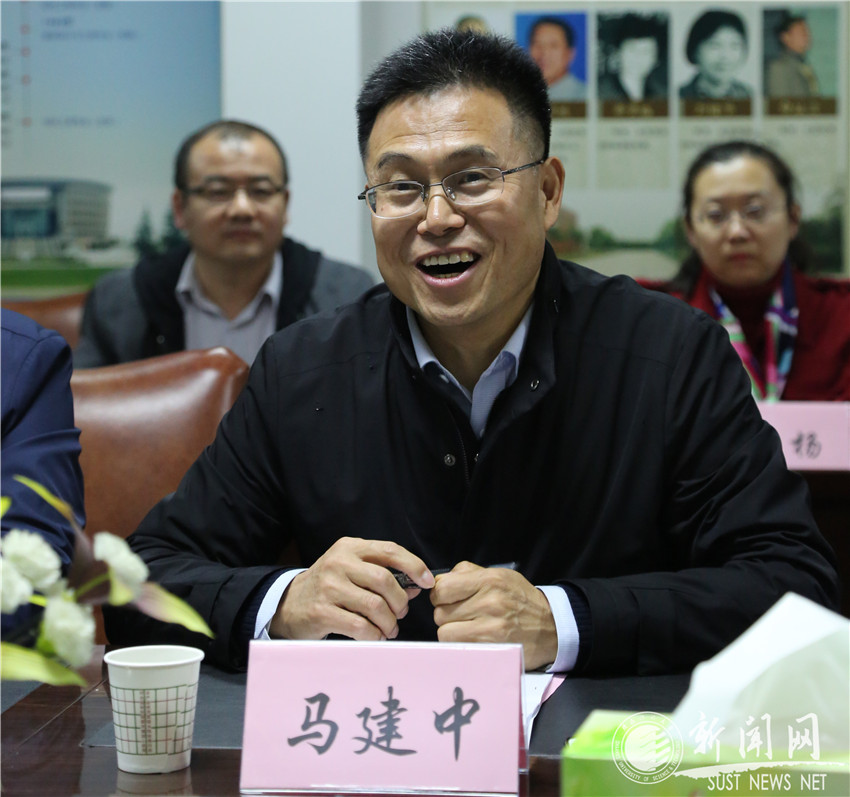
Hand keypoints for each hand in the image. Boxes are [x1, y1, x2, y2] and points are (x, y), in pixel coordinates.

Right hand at [270, 537, 433, 640]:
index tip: (428, 582)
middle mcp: (338, 562)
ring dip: (389, 623)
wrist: (289, 603)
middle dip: (400, 601)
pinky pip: (360, 627)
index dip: (414, 566)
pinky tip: (374, 636)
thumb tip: (417, 587)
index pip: (390, 550)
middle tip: (401, 614)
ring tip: (389, 629)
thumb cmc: (330, 586)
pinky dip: (374, 635)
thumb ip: (382, 574)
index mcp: (350, 547)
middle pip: (385, 581)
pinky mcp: (321, 612)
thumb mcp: (352, 570)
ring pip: (375, 606)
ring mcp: (328, 587)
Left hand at [431, 561, 557, 670]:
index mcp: (489, 580)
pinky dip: (461, 644)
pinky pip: (457, 647)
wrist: (551, 626)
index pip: (442, 587)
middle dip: (446, 614)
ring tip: (468, 627)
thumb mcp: (499, 576)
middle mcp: (489, 602)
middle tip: (462, 615)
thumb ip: (468, 573)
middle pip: (440, 612)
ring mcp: (490, 627)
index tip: (448, 598)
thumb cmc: (521, 600)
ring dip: (452, 631)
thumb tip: (439, 581)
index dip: (440, 594)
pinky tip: (474, 639)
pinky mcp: (491, 648)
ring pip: (445, 632)